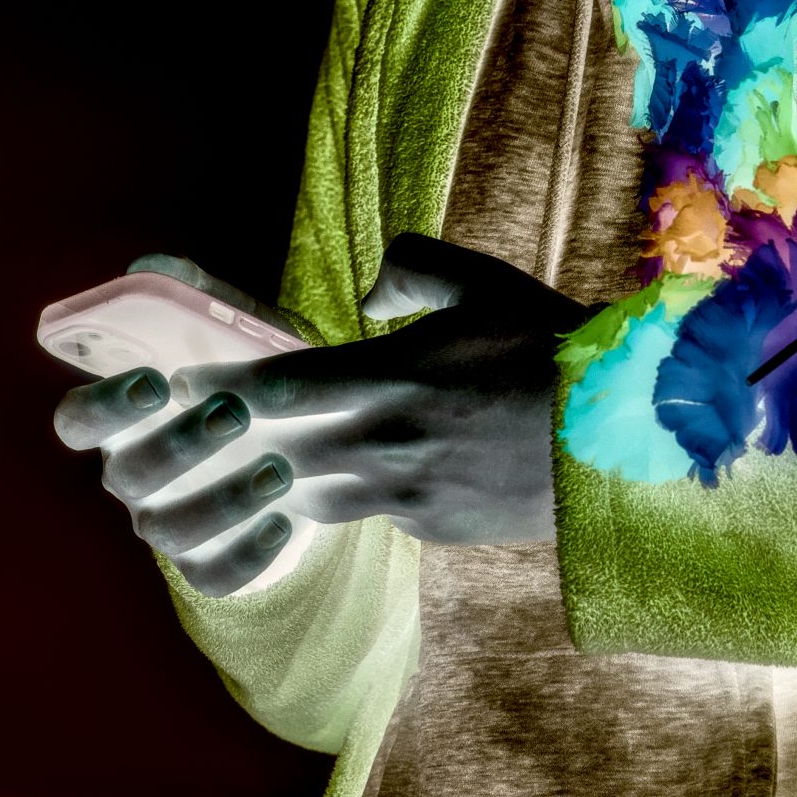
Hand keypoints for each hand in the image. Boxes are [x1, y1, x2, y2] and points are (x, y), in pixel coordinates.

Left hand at [53, 236, 588, 595]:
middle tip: (182, 436)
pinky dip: (344, 498)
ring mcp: (408, 493)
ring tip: (240, 469)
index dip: (218, 387)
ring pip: (310, 497)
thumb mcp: (482, 283)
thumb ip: (411, 268)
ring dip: (273, 482)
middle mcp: (387, 443)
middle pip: (275, 453)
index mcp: (392, 377)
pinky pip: (368, 513)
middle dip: (222, 445)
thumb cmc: (550, 345)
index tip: (175, 383)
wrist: (621, 433)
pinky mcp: (434, 527)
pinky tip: (336, 483)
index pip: (277, 387)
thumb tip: (370, 294)